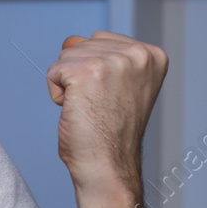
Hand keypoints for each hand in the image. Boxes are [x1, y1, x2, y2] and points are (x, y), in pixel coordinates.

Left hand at [45, 30, 167, 191]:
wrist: (108, 167)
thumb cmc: (110, 133)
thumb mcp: (121, 84)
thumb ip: (105, 57)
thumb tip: (70, 40)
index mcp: (152, 55)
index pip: (100, 40)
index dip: (95, 71)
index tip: (112, 98)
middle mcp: (137, 54)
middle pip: (81, 45)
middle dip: (80, 76)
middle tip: (99, 106)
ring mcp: (113, 61)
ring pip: (66, 56)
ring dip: (68, 85)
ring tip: (90, 109)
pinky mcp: (87, 71)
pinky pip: (53, 71)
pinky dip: (57, 93)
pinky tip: (77, 111)